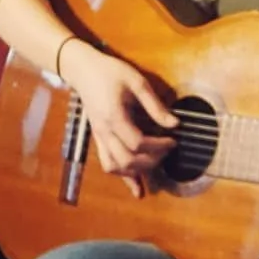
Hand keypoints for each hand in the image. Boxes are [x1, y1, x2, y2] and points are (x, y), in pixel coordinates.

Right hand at [59, 38, 177, 197]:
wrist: (83, 70)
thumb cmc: (110, 72)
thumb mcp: (137, 82)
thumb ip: (155, 105)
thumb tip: (174, 124)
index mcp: (114, 117)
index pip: (138, 143)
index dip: (159, 146)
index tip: (173, 140)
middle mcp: (104, 132)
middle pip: (127, 160)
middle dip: (151, 160)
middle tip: (167, 149)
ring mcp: (99, 137)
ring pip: (115, 166)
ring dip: (137, 171)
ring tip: (155, 164)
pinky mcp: (98, 139)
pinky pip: (108, 163)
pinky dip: (123, 177)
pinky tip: (137, 188)